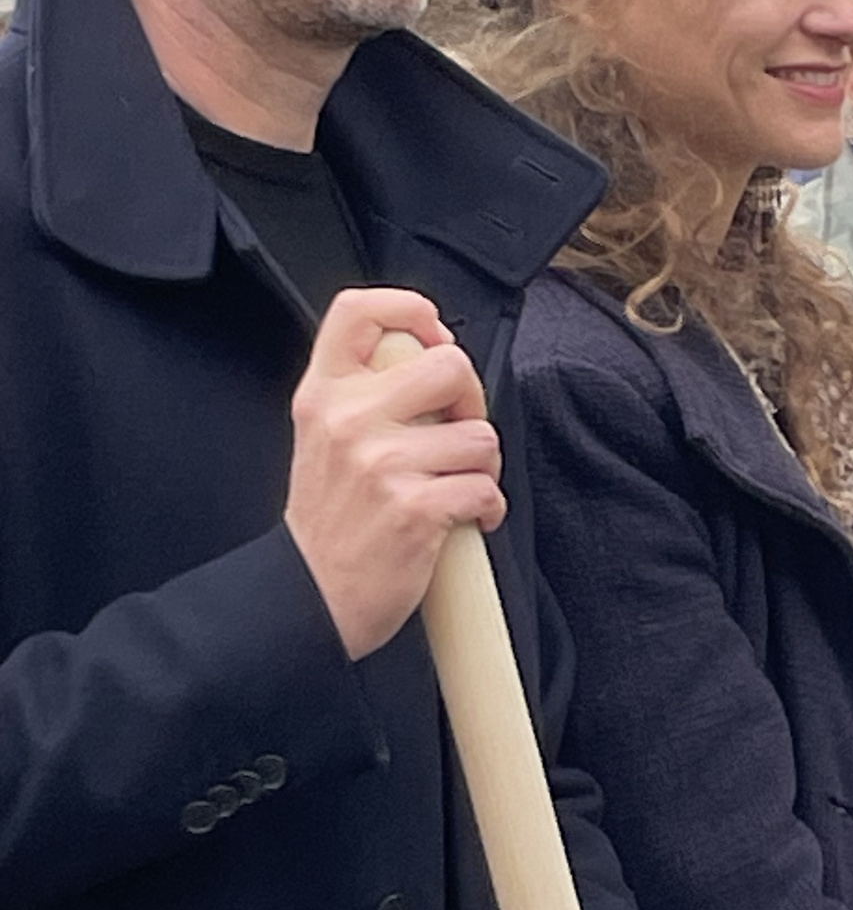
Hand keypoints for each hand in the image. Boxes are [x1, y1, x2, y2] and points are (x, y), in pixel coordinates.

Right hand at [285, 289, 502, 661]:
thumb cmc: (331, 520)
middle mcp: (348, 419)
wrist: (307, 600)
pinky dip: (488, 508)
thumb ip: (365, 390)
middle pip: (450, 365)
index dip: (411, 309)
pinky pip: (486, 488)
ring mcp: (380, 464)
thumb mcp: (323, 437)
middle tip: (460, 432)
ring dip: (483, 466)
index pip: (359, 310)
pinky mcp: (413, 508)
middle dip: (472, 400)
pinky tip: (466, 520)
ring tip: (455, 486)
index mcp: (323, 394)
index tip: (434, 339)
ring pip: (480, 434)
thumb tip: (432, 352)